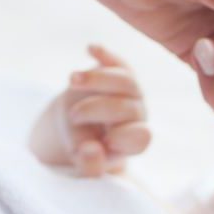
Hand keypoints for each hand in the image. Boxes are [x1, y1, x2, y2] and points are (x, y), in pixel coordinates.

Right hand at [30, 44, 150, 176]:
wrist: (76, 122)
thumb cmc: (83, 146)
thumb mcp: (84, 162)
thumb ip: (89, 164)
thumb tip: (91, 149)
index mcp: (134, 139)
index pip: (140, 136)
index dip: (121, 137)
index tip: (99, 141)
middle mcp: (138, 115)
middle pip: (129, 108)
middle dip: (98, 110)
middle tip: (74, 116)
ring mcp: (131, 92)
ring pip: (127, 81)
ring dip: (98, 79)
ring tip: (72, 80)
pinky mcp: (119, 71)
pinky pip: (118, 61)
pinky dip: (106, 54)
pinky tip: (91, 49)